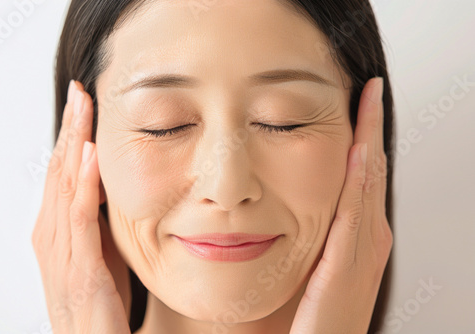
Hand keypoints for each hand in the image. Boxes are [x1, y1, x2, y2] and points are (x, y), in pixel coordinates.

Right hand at [32, 80, 130, 332]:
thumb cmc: (99, 302)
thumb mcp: (100, 251)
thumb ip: (100, 219)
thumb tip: (112, 185)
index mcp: (57, 229)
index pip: (61, 172)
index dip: (71, 136)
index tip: (82, 105)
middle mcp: (51, 234)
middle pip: (58, 169)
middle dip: (70, 128)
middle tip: (79, 92)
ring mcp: (61, 249)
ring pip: (64, 184)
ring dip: (74, 142)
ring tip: (83, 108)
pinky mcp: (78, 265)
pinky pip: (80, 216)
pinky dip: (84, 182)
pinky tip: (91, 155)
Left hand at [289, 78, 392, 333]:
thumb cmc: (313, 315)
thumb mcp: (314, 265)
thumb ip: (315, 235)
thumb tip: (297, 203)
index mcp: (358, 237)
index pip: (361, 177)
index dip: (364, 137)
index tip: (359, 102)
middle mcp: (367, 239)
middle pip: (370, 173)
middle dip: (372, 130)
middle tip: (370, 91)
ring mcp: (362, 251)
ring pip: (368, 186)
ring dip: (370, 142)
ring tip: (370, 104)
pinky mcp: (349, 266)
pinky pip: (355, 215)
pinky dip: (360, 182)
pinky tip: (359, 154)